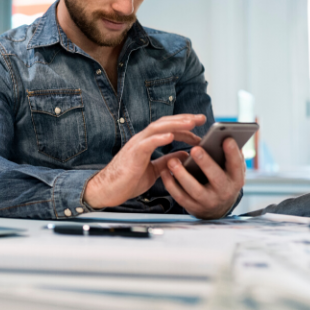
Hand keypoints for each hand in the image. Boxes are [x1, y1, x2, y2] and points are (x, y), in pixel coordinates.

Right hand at [84, 114, 204, 208]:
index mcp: (146, 143)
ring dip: (175, 124)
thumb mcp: (154, 171)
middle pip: (165, 123)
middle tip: (201, 118)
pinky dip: (159, 138)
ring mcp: (136, 145)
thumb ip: (167, 161)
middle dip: (184, 120)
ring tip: (191, 123)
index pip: (168, 129)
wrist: (108, 190)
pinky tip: (171, 136)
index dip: (184, 128)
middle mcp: (142, 139)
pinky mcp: (132, 154)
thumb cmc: (128, 181)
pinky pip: (147, 143)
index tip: (199, 130)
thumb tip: (185, 155)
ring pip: (157, 128)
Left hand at [159, 137, 245, 218]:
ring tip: (173, 161)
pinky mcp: (193, 207)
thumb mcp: (231, 169)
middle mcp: (224, 192)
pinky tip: (165, 171)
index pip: (237, 165)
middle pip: (216, 178)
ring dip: (182, 175)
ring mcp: (208, 201)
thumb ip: (230, 154)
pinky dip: (171, 184)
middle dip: (206, 163)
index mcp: (235, 179)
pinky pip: (180, 196)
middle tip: (195, 149)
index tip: (227, 138)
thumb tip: (226, 135)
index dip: (233, 153)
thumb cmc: (223, 179)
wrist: (216, 208)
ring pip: (195, 189)